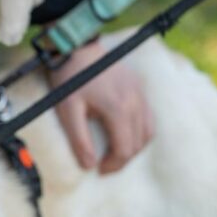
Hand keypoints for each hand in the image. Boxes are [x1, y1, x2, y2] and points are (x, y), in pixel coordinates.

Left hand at [48, 39, 153, 174]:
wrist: (77, 47)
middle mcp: (135, 101)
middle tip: (105, 165)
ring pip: (148, 131)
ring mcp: (140, 93)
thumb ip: (79, 140)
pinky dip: (140, 131)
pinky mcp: (139, 87)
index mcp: (118, 108)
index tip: (99, 169)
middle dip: (123, 159)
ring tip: (115, 153)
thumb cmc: (69, 78)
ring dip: (134, 146)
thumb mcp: (68, 111)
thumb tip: (89, 166)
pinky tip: (124, 134)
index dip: (114, 165)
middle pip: (138, 142)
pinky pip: (148, 116)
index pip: (125, 148)